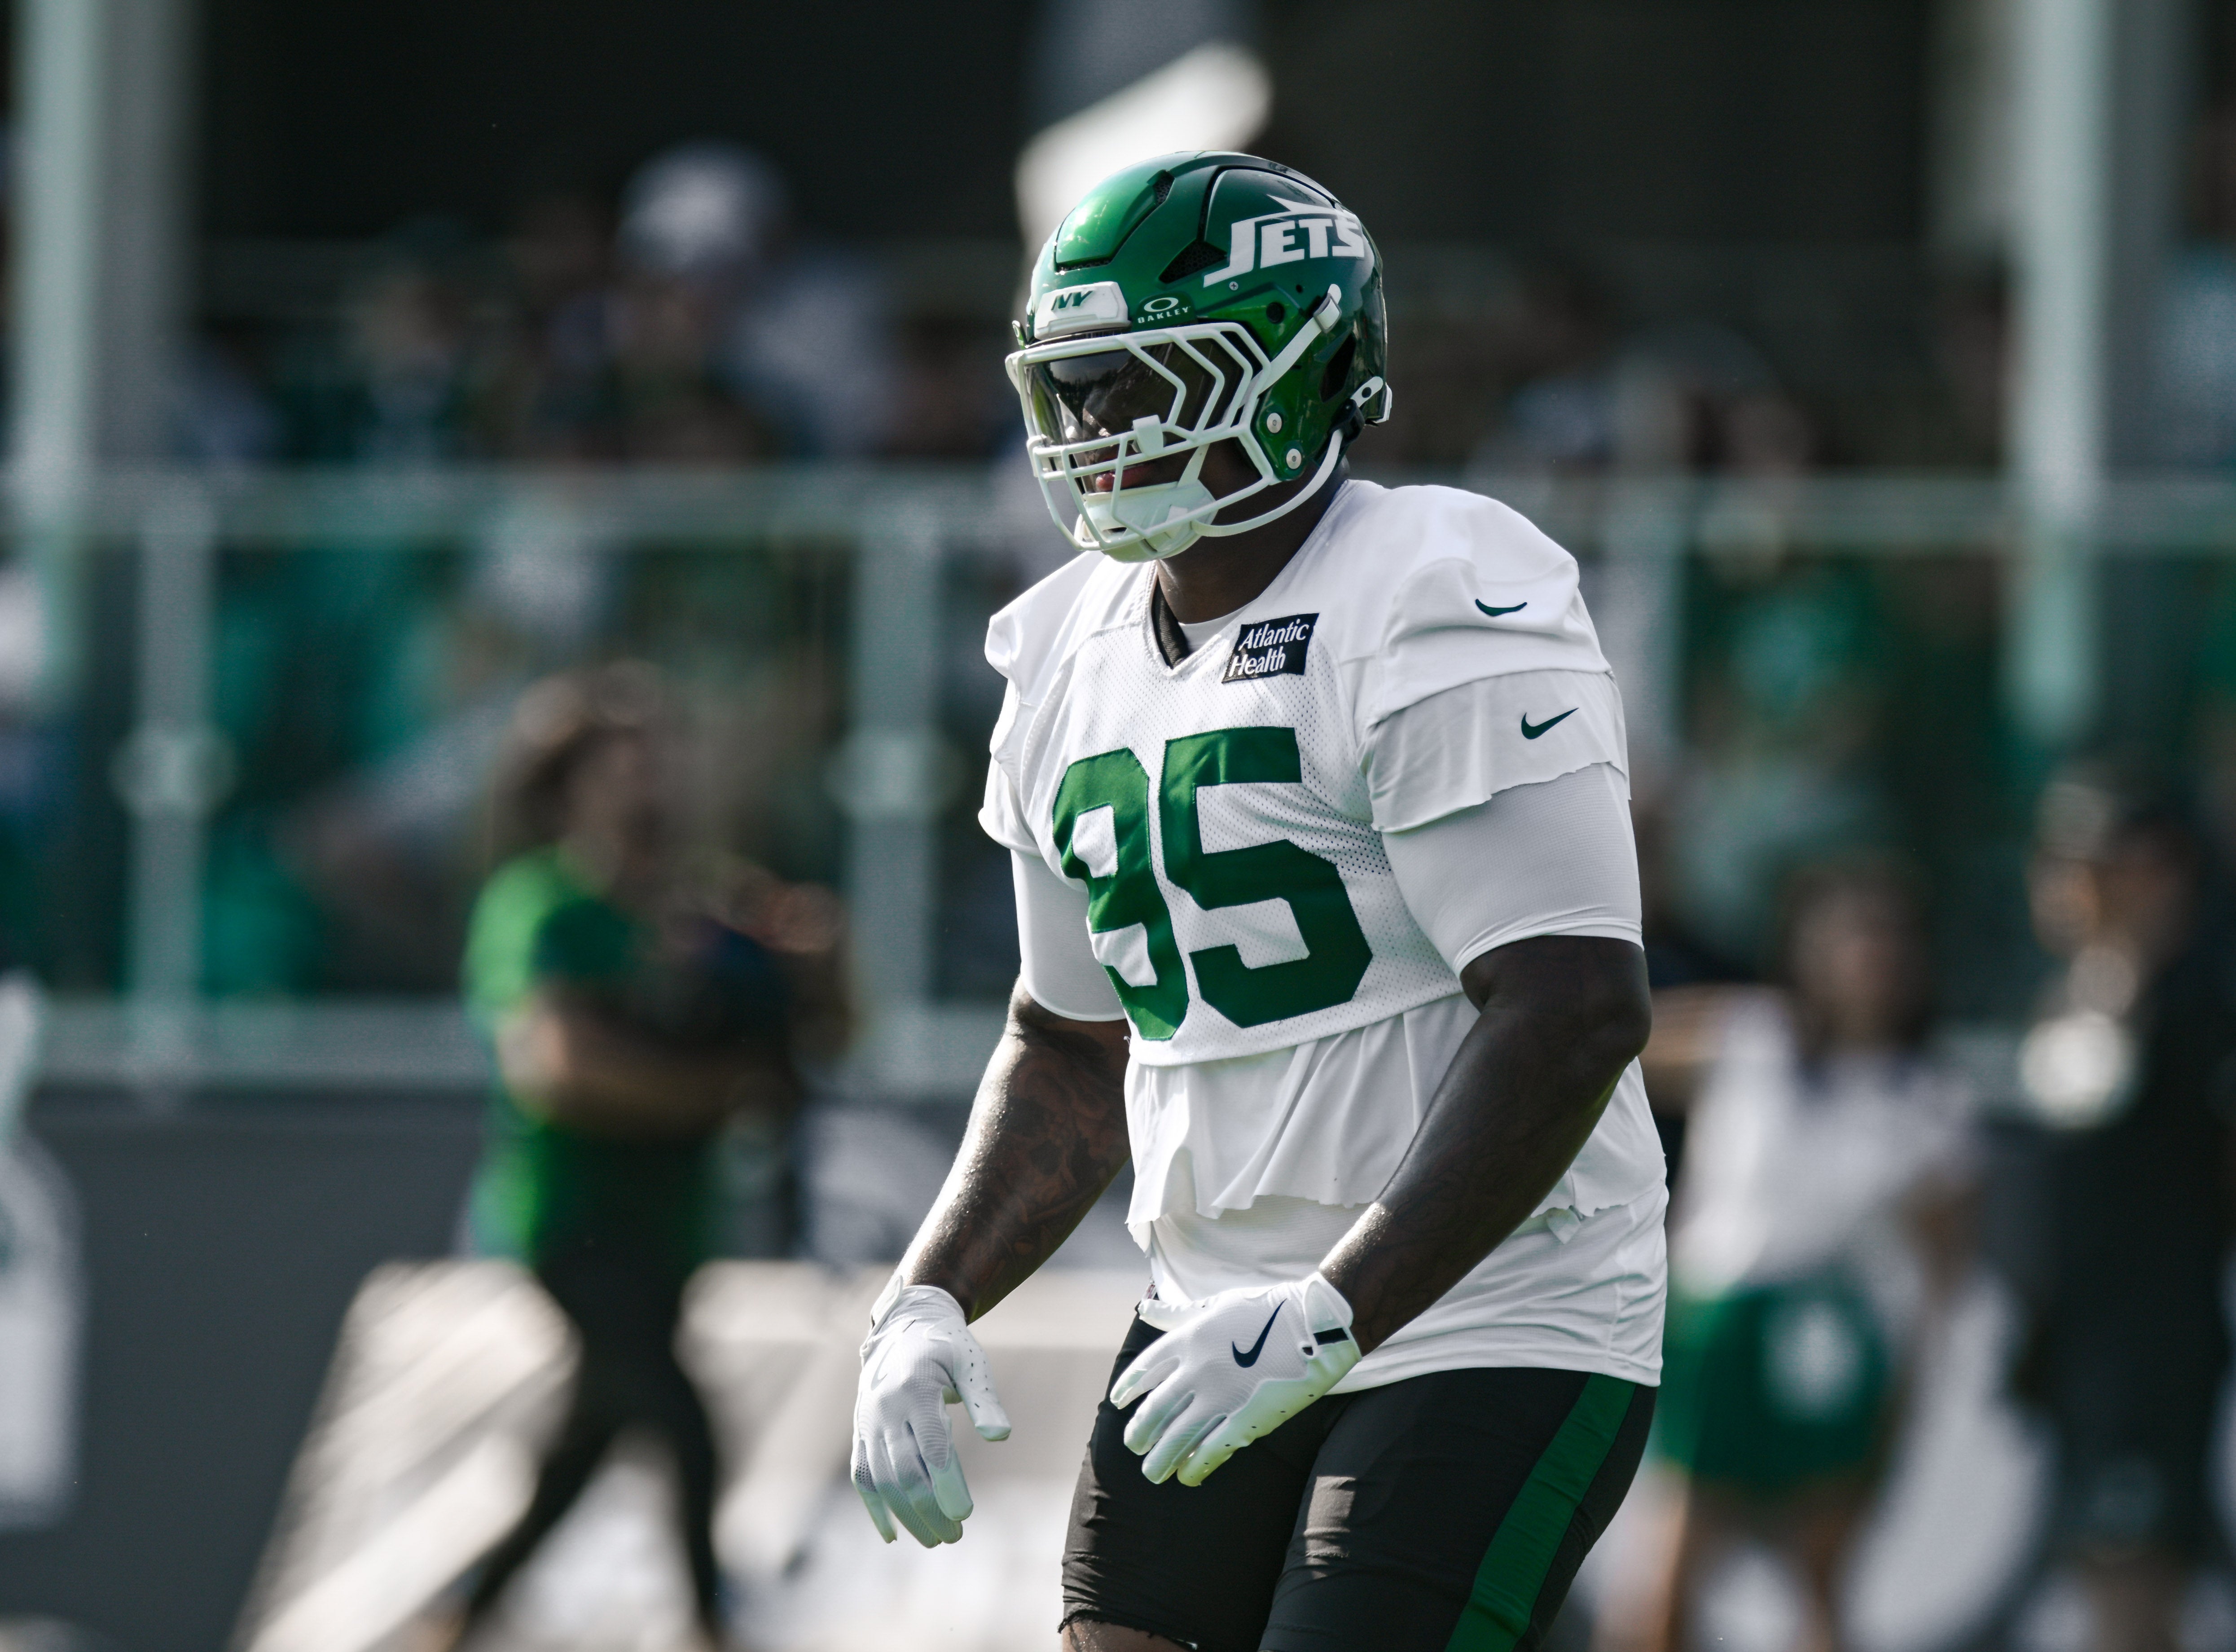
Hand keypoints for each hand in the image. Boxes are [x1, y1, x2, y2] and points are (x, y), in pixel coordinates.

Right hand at [851, 1282, 1011, 1544]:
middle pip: (904, 1471)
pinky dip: (874, 1507)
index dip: (947, 1484)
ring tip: (935, 1539)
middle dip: (929, 1509)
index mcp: (916, 1388)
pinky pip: (863, 1475)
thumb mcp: (970, 1364)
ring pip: (883, 1480)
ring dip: (907, 1515)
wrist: (903, 1326)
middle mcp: (886, 1408)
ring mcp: (869, 1422)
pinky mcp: (861, 1432)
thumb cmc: (946, 1346)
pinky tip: (891, 1536)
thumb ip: (985, 1400)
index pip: (931, 1446)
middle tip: (955, 1535)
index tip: (964, 1514)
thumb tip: (1001, 1436)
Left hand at [1109, 1272, 1358, 1486]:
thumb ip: (1178, 1314)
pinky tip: (1187, 1475)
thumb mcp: (1217, 1305)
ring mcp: (1221, 1397)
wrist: (1315, 1324)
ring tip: (1153, 1472)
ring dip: (1161, 1459)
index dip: (1128, 1388)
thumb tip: (1145, 1307)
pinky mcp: (1246, 1420)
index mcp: (1189, 1338)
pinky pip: (1212, 1451)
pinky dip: (1195, 1466)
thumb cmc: (1265, 1309)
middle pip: (1155, 1410)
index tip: (1117, 1403)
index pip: (1145, 1369)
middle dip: (1140, 1432)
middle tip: (1134, 1446)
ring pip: (1178, 1438)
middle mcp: (1197, 1369)